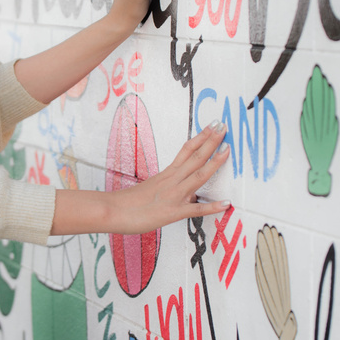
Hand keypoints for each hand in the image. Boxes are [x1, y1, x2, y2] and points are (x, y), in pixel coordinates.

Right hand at [108, 122, 230, 232]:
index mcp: (166, 174)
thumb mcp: (149, 188)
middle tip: (224, 127)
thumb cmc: (127, 202)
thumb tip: (179, 187)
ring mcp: (173, 196)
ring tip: (228, 149)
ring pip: (198, 176)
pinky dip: (212, 207)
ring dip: (214, 163)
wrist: (111, 211)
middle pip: (195, 157)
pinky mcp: (173, 213)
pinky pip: (195, 210)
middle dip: (211, 141)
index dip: (201, 137)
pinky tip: (226, 203)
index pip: (186, 150)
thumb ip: (166, 186)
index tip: (212, 126)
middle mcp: (172, 181)